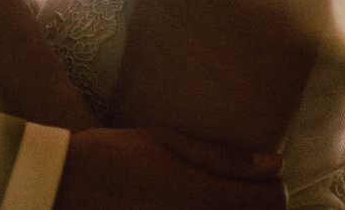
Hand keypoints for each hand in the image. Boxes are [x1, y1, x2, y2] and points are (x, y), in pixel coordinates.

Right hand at [54, 129, 285, 209]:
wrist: (68, 185)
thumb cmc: (118, 155)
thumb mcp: (170, 142)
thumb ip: (226, 157)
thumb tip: (275, 163)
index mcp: (209, 198)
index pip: (273, 201)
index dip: (274, 185)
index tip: (262, 173)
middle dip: (256, 203)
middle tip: (241, 187)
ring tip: (215, 196)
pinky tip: (189, 205)